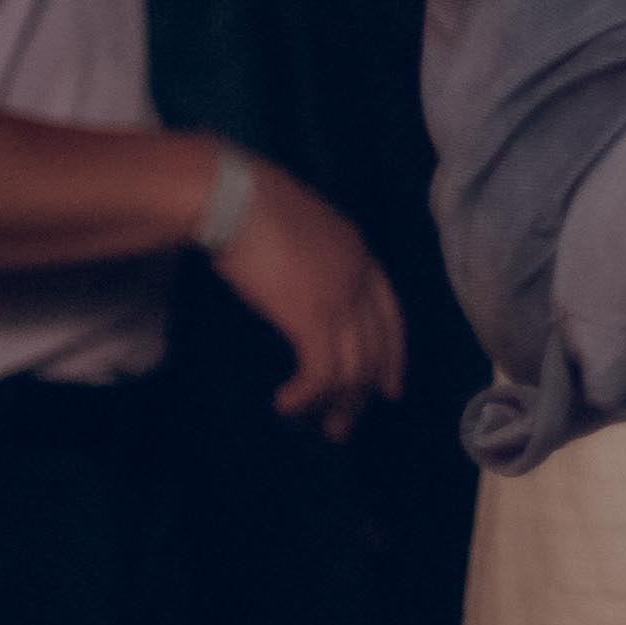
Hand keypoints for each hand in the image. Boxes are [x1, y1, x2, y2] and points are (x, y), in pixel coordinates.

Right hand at [202, 152, 401, 432]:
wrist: (233, 196)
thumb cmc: (249, 207)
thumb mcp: (295, 233)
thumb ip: (309, 261)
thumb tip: (296, 289)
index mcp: (359, 254)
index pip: (391, 315)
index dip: (392, 354)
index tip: (389, 386)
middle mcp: (360, 278)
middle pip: (376, 348)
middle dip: (364, 392)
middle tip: (346, 425)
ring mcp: (341, 298)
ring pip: (354, 367)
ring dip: (337, 404)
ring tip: (320, 428)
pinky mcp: (312, 316)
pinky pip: (323, 372)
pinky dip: (308, 395)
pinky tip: (287, 404)